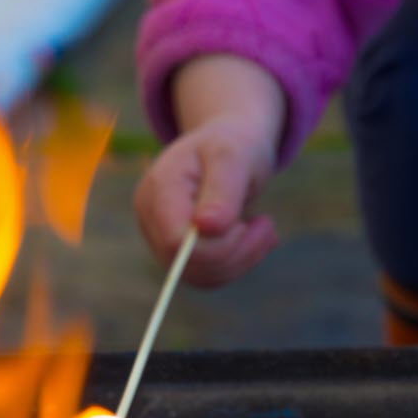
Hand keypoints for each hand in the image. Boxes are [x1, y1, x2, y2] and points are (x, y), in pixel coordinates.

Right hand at [133, 55, 284, 287]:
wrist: (228, 141)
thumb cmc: (232, 143)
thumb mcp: (233, 156)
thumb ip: (222, 190)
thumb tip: (206, 228)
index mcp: (159, 188)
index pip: (176, 241)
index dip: (216, 245)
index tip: (247, 223)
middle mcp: (151, 216)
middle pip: (187, 264)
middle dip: (235, 253)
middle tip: (266, 225)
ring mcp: (160, 236)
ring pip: (200, 276)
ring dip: (241, 260)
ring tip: (264, 228)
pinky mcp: (177, 251)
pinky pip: (207, 276)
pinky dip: (237, 262)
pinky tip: (253, 237)